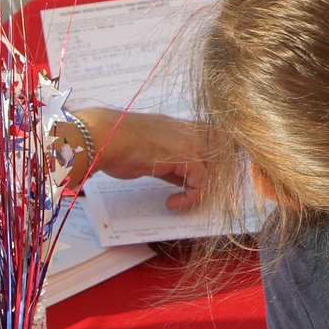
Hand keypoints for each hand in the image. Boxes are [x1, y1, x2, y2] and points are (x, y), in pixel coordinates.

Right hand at [82, 110, 217, 209]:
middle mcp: (190, 131)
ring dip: (202, 190)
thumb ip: (172, 165)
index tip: (203, 180)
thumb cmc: (117, 144)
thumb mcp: (152, 154)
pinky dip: (190, 198)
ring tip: (183, 201)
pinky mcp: (187, 157)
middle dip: (216, 176)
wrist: (105, 137)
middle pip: (223, 154)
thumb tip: (182, 180)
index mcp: (181, 126)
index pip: (214, 139)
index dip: (215, 160)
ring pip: (216, 170)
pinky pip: (202, 183)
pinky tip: (172, 203)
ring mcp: (191, 142)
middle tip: (197, 194)